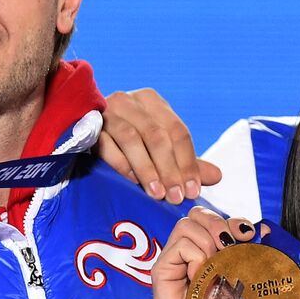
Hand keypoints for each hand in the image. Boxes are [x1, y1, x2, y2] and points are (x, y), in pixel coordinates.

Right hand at [99, 88, 220, 203]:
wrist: (82, 131)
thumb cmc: (128, 140)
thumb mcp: (158, 147)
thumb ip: (185, 161)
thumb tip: (217, 176)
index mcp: (152, 101)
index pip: (177, 131)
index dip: (188, 162)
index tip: (193, 191)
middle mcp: (130, 101)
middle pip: (157, 135)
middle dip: (169, 169)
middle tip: (176, 197)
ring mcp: (107, 111)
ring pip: (132, 139)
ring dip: (147, 169)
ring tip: (157, 194)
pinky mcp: (88, 126)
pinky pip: (107, 146)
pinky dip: (122, 164)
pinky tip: (133, 182)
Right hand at [152, 208, 259, 298]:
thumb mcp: (239, 280)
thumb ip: (247, 255)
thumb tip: (265, 229)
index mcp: (206, 249)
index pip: (213, 217)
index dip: (232, 220)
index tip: (249, 236)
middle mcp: (187, 249)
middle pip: (197, 212)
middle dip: (219, 222)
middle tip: (230, 245)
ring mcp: (172, 258)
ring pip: (187, 224)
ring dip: (208, 242)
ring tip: (213, 267)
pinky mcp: (162, 268)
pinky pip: (181, 246)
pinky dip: (196, 258)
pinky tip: (198, 278)